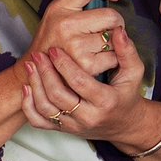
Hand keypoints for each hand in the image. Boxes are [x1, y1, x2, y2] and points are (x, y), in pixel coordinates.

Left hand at [17, 0, 150, 145]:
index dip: (64, 65)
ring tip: (30, 66)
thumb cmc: (128, 94)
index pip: (79, 82)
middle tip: (38, 54)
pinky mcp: (64, 129)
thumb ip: (127, 52)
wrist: (125, 124)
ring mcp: (74, 125)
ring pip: (46, 108)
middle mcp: (88, 116)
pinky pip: (39, 121)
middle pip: (58, 95)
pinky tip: (27, 88)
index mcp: (105, 102)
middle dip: (45, 73)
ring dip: (35, 85)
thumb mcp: (133, 74)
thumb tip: (119, 31)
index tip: (55, 50)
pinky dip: (29, 106)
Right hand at [19, 0, 126, 83]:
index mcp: (58, 8)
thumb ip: (78, 4)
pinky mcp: (86, 65)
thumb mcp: (56, 15)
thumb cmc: (52, 41)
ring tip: (98, 47)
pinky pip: (114, 56)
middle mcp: (66, 25)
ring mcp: (76, 45)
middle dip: (116, 23)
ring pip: (116, 37)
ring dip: (114, 43)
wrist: (38, 71)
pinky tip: (97, 60)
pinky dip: (111, 59)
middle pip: (111, 16)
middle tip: (106, 30)